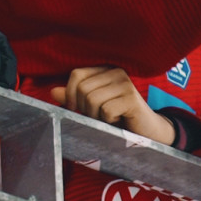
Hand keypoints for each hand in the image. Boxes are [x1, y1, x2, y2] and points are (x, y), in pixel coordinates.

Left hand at [51, 66, 174, 144]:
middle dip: (85, 108)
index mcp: (105, 69)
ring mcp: (125, 83)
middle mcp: (116, 71)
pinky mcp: (132, 98)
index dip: (70, 94)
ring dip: (97, 116)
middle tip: (98, 116)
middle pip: (83, 89)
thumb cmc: (117, 116)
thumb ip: (74, 98)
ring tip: (109, 118)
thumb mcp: (92, 106)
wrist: (146, 130)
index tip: (74, 108)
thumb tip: (53, 91)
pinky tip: (119, 120)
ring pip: (92, 100)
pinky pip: (106, 110)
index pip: (76, 74)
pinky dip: (108, 121)